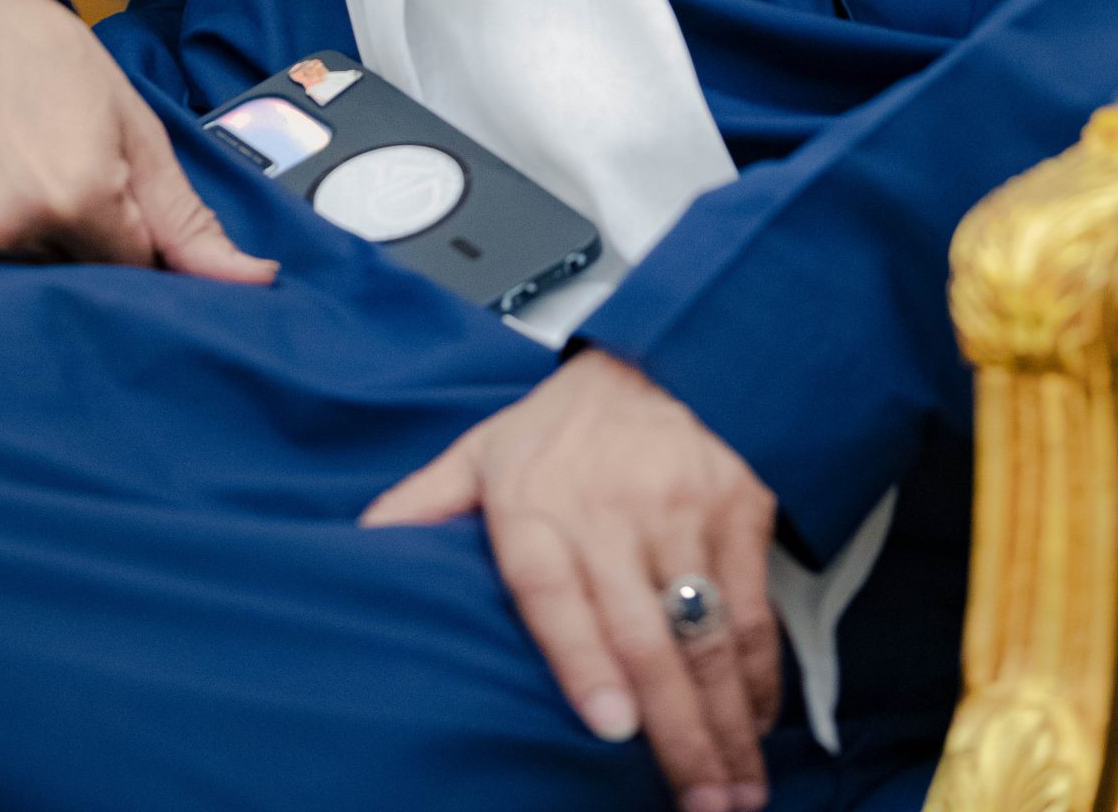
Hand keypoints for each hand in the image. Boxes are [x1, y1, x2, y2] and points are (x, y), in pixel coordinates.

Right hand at [0, 0, 276, 282]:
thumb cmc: (46, 56)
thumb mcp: (135, 127)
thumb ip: (187, 219)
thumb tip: (254, 282)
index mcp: (76, 198)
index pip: (128, 270)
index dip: (127, 232)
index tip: (111, 187)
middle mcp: (6, 225)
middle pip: (65, 275)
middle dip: (73, 237)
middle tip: (53, 164)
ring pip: (6, 271)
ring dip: (17, 235)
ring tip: (8, 164)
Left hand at [361, 348, 779, 811]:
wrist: (663, 351)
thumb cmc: (566, 424)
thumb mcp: (485, 449)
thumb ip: (428, 502)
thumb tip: (360, 544)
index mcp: (537, 503)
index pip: (556, 591)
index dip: (584, 662)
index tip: (611, 729)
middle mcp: (612, 509)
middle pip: (646, 636)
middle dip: (678, 734)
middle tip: (700, 811)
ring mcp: (683, 508)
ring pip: (708, 633)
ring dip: (726, 722)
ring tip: (736, 795)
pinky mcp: (739, 507)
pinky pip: (750, 608)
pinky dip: (757, 676)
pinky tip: (754, 724)